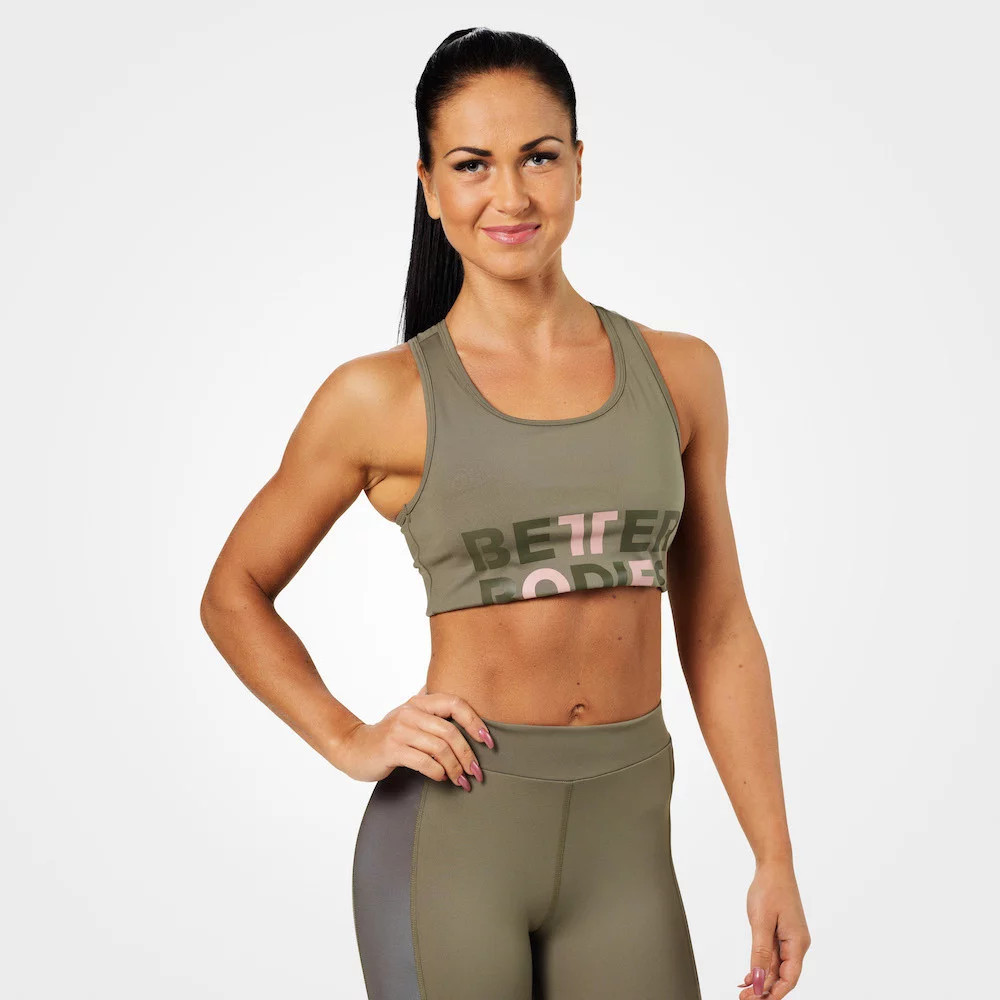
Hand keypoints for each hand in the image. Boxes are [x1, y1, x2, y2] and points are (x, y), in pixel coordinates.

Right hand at [335, 684, 493, 787]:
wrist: (354, 747)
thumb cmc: (388, 733)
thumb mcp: (408, 714)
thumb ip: (428, 703)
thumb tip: (453, 693)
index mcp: (419, 702)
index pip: (455, 703)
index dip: (475, 721)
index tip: (489, 741)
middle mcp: (410, 712)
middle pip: (450, 732)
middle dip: (468, 755)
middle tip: (477, 772)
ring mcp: (400, 730)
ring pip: (439, 749)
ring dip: (455, 768)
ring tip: (461, 781)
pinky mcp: (391, 749)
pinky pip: (423, 762)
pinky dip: (438, 773)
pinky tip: (442, 778)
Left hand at [736, 859, 810, 998]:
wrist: (774, 865)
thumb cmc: (770, 888)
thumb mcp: (761, 922)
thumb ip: (761, 953)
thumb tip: (759, 981)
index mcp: (797, 942)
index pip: (789, 979)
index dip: (774, 994)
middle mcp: (797, 943)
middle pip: (783, 976)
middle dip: (765, 990)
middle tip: (744, 999)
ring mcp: (790, 938)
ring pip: (777, 967)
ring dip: (762, 980)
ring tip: (743, 991)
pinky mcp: (782, 932)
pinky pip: (774, 955)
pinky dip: (762, 966)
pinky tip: (749, 975)